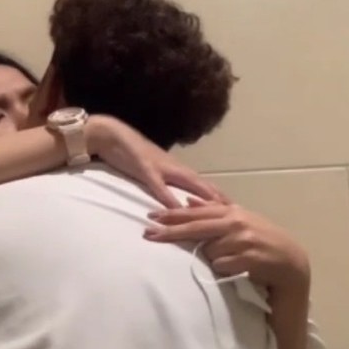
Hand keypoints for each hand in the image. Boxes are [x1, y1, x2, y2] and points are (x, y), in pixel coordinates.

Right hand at [88, 116, 224, 208]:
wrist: (110, 133)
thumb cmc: (129, 152)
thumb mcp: (150, 172)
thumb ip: (163, 185)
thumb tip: (175, 201)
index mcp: (176, 169)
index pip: (204, 185)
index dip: (220, 197)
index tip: (236, 211)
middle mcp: (174, 167)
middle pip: (204, 185)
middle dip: (221, 199)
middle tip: (238, 214)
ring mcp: (162, 167)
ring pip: (189, 184)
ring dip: (204, 198)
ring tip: (220, 212)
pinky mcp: (145, 169)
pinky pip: (160, 186)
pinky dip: (170, 198)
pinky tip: (178, 209)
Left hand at [144, 197, 309, 289]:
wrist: (291, 263)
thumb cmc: (263, 241)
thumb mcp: (241, 222)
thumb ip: (215, 212)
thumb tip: (188, 201)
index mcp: (233, 212)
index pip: (197, 213)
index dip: (173, 215)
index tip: (151, 218)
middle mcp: (237, 223)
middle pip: (196, 228)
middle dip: (171, 231)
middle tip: (148, 234)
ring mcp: (243, 240)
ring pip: (209, 251)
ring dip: (213, 259)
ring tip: (232, 260)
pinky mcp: (248, 259)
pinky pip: (222, 266)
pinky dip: (224, 269)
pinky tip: (237, 268)